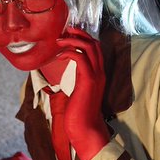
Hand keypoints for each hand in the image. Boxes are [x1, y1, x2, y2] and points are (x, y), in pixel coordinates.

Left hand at [55, 27, 109, 159]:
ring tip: (59, 40)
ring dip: (73, 40)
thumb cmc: (79, 114)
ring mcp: (95, 76)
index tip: (70, 34)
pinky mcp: (88, 80)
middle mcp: (100, 72)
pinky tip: (59, 56)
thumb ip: (76, 80)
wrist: (85, 128)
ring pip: (89, 47)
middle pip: (95, 43)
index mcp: (98, 74)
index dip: (84, 38)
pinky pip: (80, 58)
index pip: (96, 48)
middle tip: (65, 30)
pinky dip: (69, 52)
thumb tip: (65, 73)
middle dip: (80, 34)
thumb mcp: (78, 92)